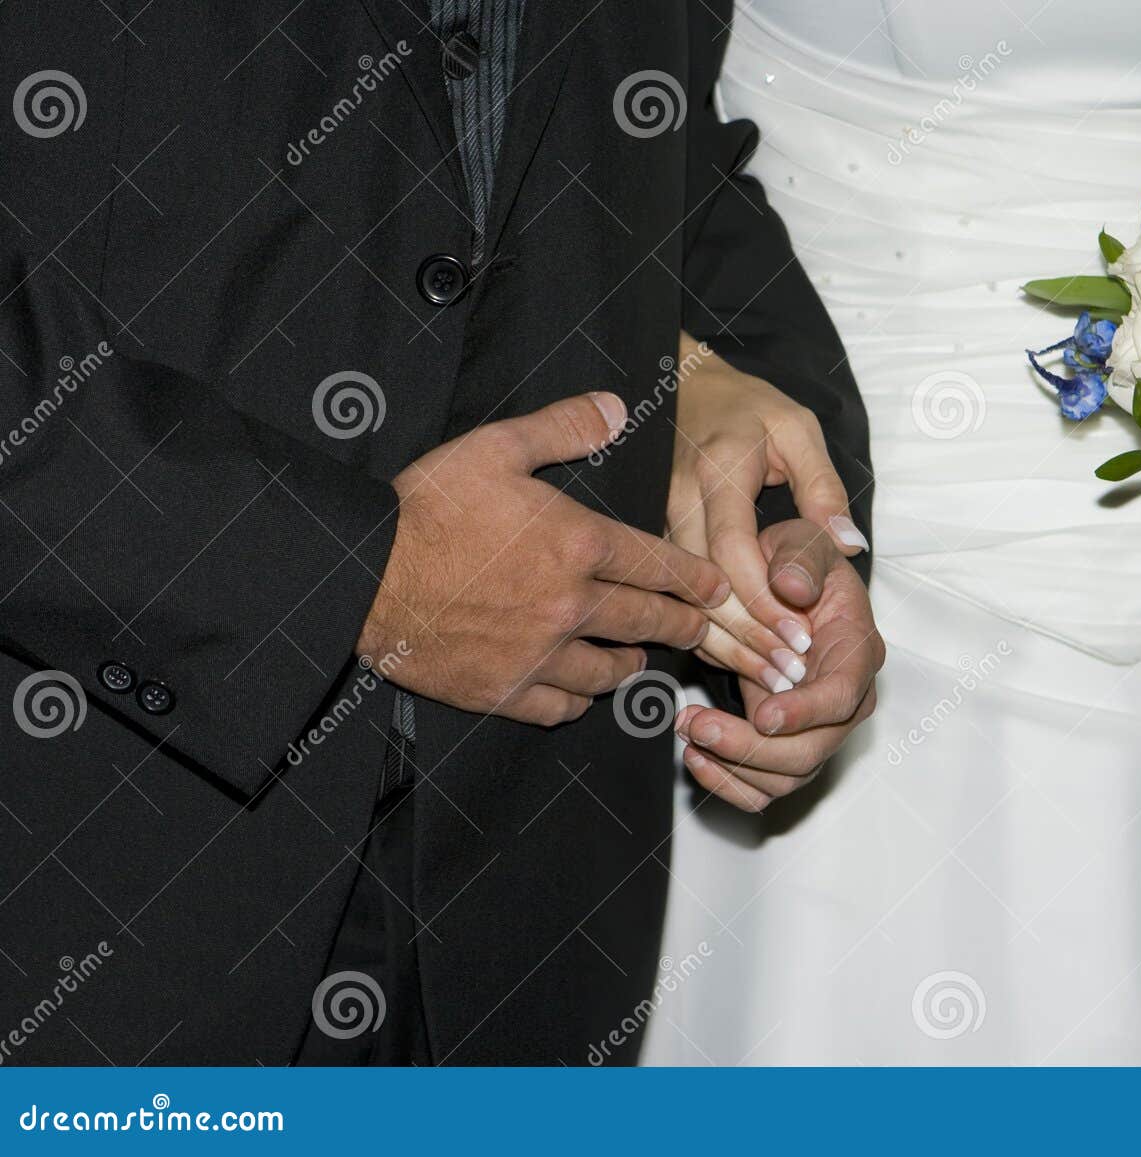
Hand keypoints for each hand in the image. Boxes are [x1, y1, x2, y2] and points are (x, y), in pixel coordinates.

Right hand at [358, 393, 730, 725]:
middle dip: (683, 625)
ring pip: (610, 672)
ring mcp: (539, 654)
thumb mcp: (495, 447)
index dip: (694, 578)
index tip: (715, 588)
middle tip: (699, 628)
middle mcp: (571, 605)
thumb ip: (563, 427)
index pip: (659, 565)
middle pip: (649, 622)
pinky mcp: (504, 689)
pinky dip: (579, 701)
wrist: (362, 574)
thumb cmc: (425, 508)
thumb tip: (616, 407)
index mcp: (578, 544)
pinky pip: (561, 707)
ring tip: (640, 659)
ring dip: (633, 665)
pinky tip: (582, 692)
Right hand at [666, 333, 867, 692]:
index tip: (799, 635)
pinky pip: (675, 596)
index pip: (732, 549)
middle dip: (748, 637)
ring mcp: (657, 524)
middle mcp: (677, 501)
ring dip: (726, 645)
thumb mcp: (797, 430)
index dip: (764, 599)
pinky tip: (739, 660)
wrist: (685, 388)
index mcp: (716, 472)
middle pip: (703, 585)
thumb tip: (848, 544)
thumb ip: (823, 487)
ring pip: (683, 600)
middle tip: (790, 674)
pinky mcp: (653, 542)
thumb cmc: (747, 408)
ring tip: (771, 679)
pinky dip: (705, 633)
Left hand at [674, 519, 882, 810]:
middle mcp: (845, 700)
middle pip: (812, 751)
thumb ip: (801, 557)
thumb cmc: (798, 564)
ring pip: (786, 777)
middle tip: (698, 725)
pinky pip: (764, 787)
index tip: (762, 715)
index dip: (805, 712)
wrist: (786, 588)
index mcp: (857, 650)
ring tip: (689, 731)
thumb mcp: (802, 540)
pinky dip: (729, 783)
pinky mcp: (787, 745)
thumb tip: (794, 589)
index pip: (844, 696)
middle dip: (753, 748)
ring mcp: (817, 728)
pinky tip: (696, 755)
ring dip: (733, 766)